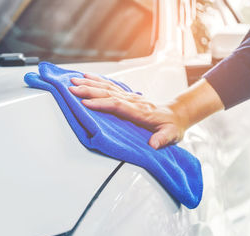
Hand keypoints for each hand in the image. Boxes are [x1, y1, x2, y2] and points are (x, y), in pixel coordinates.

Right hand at [69, 74, 189, 148]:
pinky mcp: (127, 96)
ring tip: (74, 79)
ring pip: (107, 87)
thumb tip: (154, 144)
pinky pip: (111, 85)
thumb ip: (163, 139)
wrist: (176, 115)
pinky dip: (98, 80)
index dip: (101, 103)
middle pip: (108, 93)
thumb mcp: (172, 135)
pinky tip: (87, 77)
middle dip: (89, 90)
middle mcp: (133, 101)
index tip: (86, 103)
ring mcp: (129, 97)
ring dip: (90, 83)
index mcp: (141, 111)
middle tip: (72, 88)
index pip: (117, 105)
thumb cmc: (172, 126)